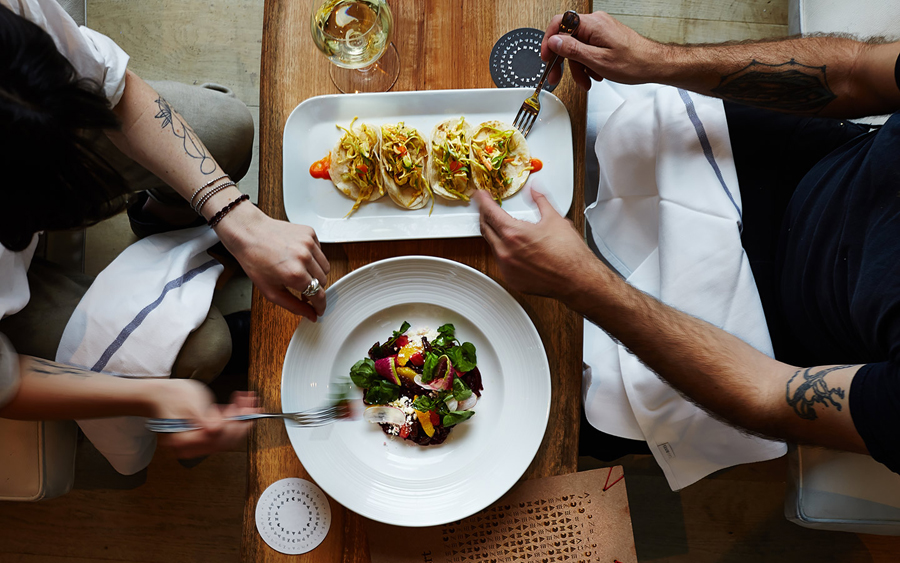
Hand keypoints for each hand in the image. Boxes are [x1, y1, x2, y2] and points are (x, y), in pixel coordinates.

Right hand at [148, 379, 258, 459]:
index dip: (237, 421)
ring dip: (240, 421)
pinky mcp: (201, 441)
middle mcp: (190, 448)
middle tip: (252, 403)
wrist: (161, 396)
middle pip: (225, 440)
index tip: (248, 406)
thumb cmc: (172, 396)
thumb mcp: (190, 403)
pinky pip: (222, 438)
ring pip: (227, 439)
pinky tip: (236, 410)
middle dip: (243, 420)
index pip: (218, 436)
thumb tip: (216, 431)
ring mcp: (196, 446)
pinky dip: (233, 424)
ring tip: (246, 403)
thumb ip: (203, 419)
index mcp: (184, 439)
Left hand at [216, 204, 329, 320]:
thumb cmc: (255, 260)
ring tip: (300, 271)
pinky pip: (320, 252)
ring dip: (316, 273)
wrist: (248, 233)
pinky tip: (298, 256)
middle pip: (323, 281)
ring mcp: (308, 243)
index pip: (318, 295)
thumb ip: (293, 306)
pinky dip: (313, 257)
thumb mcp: (270, 291)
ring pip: (325, 267)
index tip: (319, 309)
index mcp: (294, 274)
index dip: (320, 306)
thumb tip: (311, 315)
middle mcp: (304, 257)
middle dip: (313, 288)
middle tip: (301, 287)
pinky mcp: (310, 233)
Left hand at [475, 189, 597, 299]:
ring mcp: (507, 267)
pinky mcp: (511, 279)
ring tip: (503, 227)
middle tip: (488, 208)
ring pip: (492, 245)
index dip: (483, 200)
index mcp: (514, 233)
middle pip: (485, 228)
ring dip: (494, 234)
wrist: (577, 279)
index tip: (481, 195)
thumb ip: (540, 201)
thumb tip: (534, 190)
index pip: (489, 211)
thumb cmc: (569, 254)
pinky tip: (513, 247)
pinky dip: (503, 251)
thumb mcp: (555, 219)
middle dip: (485, 215)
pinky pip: (501, 262)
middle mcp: (506, 251)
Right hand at [540, 11, 665, 89]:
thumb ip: (573, 50)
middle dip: (563, 61)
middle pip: (567, 38)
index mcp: (592, 24)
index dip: (548, 41)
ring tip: (586, 81)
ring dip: (578, 67)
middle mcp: (596, 23)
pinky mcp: (605, 37)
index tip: (546, 57)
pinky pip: (588, 49)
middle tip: (557, 77)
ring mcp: (600, 30)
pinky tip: (593, 74)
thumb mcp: (597, 60)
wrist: (654, 64)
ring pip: (577, 47)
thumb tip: (554, 41)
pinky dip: (587, 63)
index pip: (559, 24)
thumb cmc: (634, 62)